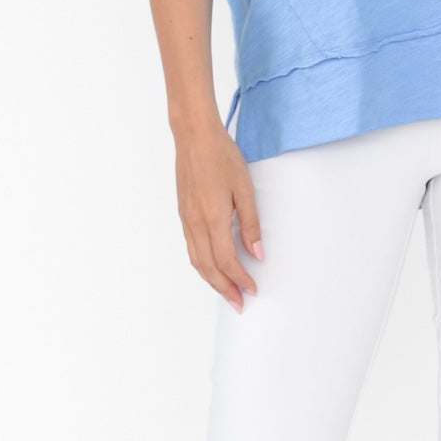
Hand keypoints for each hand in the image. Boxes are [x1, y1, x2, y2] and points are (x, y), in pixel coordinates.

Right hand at [174, 122, 262, 311]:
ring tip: (226, 292)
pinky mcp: (183, 214)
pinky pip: (191, 248)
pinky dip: (202, 265)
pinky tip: (212, 267)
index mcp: (212, 218)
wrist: (194, 136)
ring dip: (211, 280)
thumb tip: (257, 253)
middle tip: (239, 303)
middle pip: (208, 268)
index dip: (240, 278)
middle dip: (224, 289)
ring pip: (196, 260)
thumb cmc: (221, 156)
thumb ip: (250, 223)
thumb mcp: (244, 188)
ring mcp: (186, 219)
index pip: (227, 260)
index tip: (253, 288)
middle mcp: (195, 223)